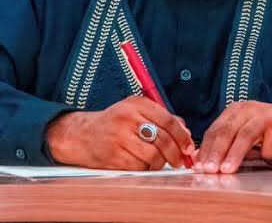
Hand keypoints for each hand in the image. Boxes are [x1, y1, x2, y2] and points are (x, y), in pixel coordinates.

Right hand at [46, 95, 194, 169]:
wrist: (83, 134)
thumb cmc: (115, 122)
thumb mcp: (137, 111)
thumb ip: (161, 117)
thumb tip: (185, 131)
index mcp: (136, 104)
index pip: (167, 119)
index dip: (182, 135)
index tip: (189, 146)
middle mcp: (128, 118)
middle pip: (162, 139)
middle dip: (175, 153)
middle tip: (180, 160)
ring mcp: (119, 137)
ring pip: (153, 155)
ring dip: (160, 162)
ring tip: (160, 162)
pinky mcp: (113, 155)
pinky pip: (139, 166)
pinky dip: (146, 168)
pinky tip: (143, 164)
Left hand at [194, 101, 271, 173]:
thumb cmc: (269, 131)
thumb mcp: (245, 133)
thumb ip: (227, 143)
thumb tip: (201, 159)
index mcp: (236, 110)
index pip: (216, 129)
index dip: (206, 148)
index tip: (198, 165)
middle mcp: (249, 109)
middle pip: (227, 131)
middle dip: (216, 151)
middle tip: (208, 169)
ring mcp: (265, 115)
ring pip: (245, 136)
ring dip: (234, 155)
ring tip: (226, 170)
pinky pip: (269, 147)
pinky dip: (267, 158)